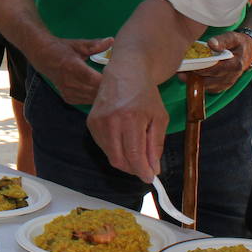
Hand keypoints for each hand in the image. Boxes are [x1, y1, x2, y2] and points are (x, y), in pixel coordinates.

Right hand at [32, 36, 113, 104]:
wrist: (43, 57)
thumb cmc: (63, 48)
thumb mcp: (78, 44)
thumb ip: (95, 44)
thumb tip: (111, 40)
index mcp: (72, 66)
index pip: (94, 79)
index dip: (107, 80)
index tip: (119, 75)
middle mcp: (68, 82)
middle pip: (95, 91)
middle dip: (109, 89)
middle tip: (121, 83)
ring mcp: (67, 91)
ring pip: (92, 99)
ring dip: (103, 95)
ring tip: (114, 88)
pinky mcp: (67, 98)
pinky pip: (86, 101)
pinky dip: (95, 98)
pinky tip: (101, 91)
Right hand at [87, 67, 168, 182]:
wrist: (125, 73)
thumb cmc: (146, 95)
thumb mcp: (159, 118)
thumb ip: (156, 145)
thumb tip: (153, 169)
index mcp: (131, 118)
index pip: (134, 154)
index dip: (142, 170)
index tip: (150, 178)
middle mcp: (111, 120)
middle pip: (119, 159)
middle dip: (133, 169)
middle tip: (145, 169)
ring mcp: (98, 121)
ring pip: (110, 155)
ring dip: (125, 160)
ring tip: (136, 153)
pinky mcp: (91, 122)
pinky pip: (103, 146)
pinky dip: (115, 150)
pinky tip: (124, 141)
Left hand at [177, 31, 251, 93]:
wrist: (248, 52)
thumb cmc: (238, 43)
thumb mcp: (232, 37)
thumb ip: (222, 40)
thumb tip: (211, 44)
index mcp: (234, 65)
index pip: (214, 69)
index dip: (200, 68)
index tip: (187, 65)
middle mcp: (231, 77)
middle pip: (209, 80)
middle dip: (193, 75)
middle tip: (180, 70)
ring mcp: (227, 83)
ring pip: (207, 86)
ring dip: (194, 81)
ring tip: (182, 73)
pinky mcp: (223, 86)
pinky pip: (208, 88)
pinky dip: (199, 83)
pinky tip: (190, 76)